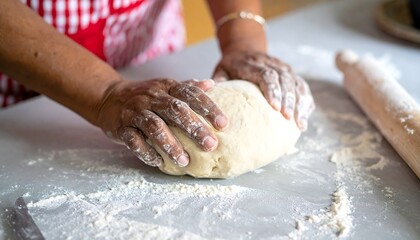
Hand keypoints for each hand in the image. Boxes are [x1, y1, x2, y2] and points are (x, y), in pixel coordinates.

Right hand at [96, 78, 228, 166]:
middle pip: (175, 110)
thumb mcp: (166, 87)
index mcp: (166, 87)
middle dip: (194, 128)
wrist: (109, 97)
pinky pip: (134, 141)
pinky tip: (159, 162)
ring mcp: (135, 112)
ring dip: (171, 145)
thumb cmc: (145, 95)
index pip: (190, 94)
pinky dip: (146, 152)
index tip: (224, 124)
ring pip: (154, 127)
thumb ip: (188, 87)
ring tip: (185, 161)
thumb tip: (213, 83)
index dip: (208, 107)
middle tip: (211, 145)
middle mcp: (152, 97)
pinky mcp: (121, 127)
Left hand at [213, 50, 314, 130]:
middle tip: (288, 119)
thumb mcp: (220, 70)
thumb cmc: (230, 65)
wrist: (244, 47)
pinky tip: (304, 117)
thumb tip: (209, 97)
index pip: (267, 75)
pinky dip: (305, 102)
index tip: (274, 107)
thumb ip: (217, 82)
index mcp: (253, 64)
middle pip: (285, 80)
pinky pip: (302, 87)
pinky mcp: (291, 74)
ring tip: (300, 124)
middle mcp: (272, 63)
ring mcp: (284, 68)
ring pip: (296, 83)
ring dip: (300, 103)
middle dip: (289, 100)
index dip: (272, 90)